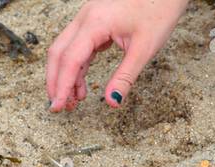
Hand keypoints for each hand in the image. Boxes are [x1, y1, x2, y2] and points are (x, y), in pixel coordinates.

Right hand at [45, 0, 189, 111]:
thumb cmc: (158, 12)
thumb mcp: (144, 49)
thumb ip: (125, 77)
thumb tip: (112, 101)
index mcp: (95, 23)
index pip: (70, 60)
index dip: (62, 86)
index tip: (58, 107)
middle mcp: (85, 18)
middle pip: (58, 54)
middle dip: (56, 82)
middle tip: (59, 108)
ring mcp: (87, 18)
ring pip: (65, 50)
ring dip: (65, 76)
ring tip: (74, 101)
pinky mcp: (93, 22)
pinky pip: (77, 46)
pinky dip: (76, 67)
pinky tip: (81, 85)